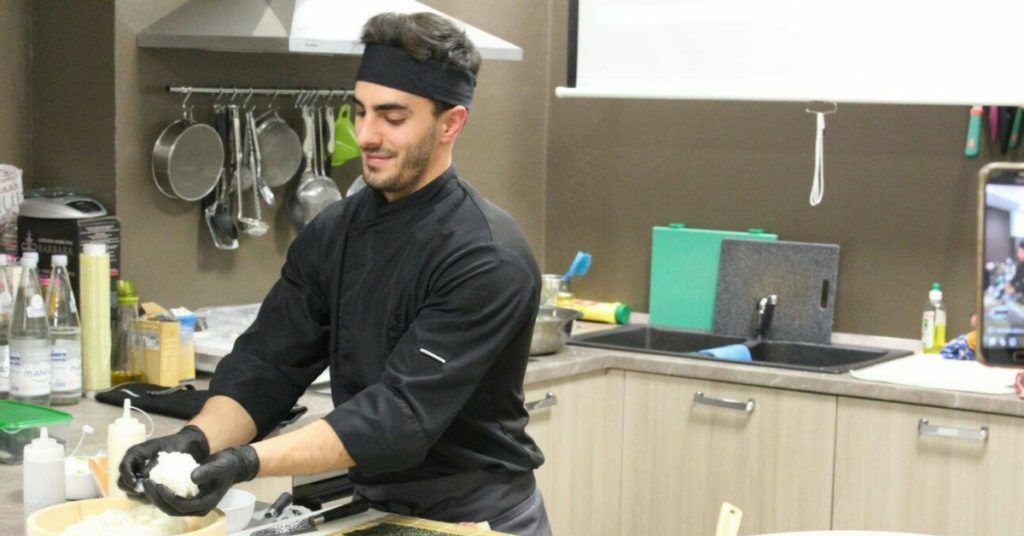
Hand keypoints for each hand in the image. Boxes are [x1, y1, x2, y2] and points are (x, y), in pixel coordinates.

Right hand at [118, 425, 209, 499]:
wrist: (187, 446)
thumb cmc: (175, 445)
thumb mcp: (165, 450)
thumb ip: (153, 463)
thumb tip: (144, 475)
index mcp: (134, 455)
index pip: (123, 468)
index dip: (127, 477)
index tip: (137, 483)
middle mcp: (133, 467)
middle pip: (122, 483)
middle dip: (131, 489)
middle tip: (144, 491)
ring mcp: (139, 477)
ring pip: (130, 492)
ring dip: (139, 495)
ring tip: (152, 494)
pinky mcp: (147, 486)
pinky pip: (142, 496)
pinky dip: (147, 497)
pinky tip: (158, 496)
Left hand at [144, 445, 259, 516]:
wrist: (232, 465)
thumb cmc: (228, 466)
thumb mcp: (220, 466)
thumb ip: (207, 472)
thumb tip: (191, 477)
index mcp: (206, 504)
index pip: (182, 506)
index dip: (168, 498)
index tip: (159, 485)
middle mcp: (197, 508)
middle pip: (172, 510)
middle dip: (157, 499)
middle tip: (147, 484)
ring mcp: (192, 504)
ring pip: (169, 507)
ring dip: (156, 497)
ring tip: (147, 483)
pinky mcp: (187, 498)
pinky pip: (171, 499)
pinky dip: (161, 493)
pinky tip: (154, 481)